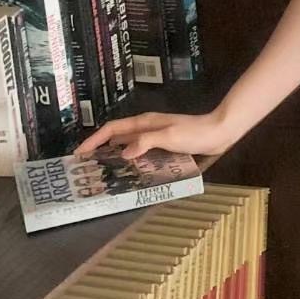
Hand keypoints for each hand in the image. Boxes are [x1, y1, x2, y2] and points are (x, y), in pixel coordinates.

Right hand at [73, 109, 235, 161]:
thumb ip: (146, 142)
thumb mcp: (169, 136)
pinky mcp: (165, 147)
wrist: (219, 132)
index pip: (112, 129)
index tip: (80, 153)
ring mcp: (156, 137)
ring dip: (116, 157)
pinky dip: (133, 163)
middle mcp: (147, 129)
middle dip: (101, 149)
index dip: (94, 140)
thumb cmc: (194, 133)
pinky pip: (143, 154)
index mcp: (144, 123)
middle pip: (118, 138)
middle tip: (88, 167)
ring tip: (105, 174)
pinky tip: (132, 175)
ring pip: (129, 147)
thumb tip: (122, 153)